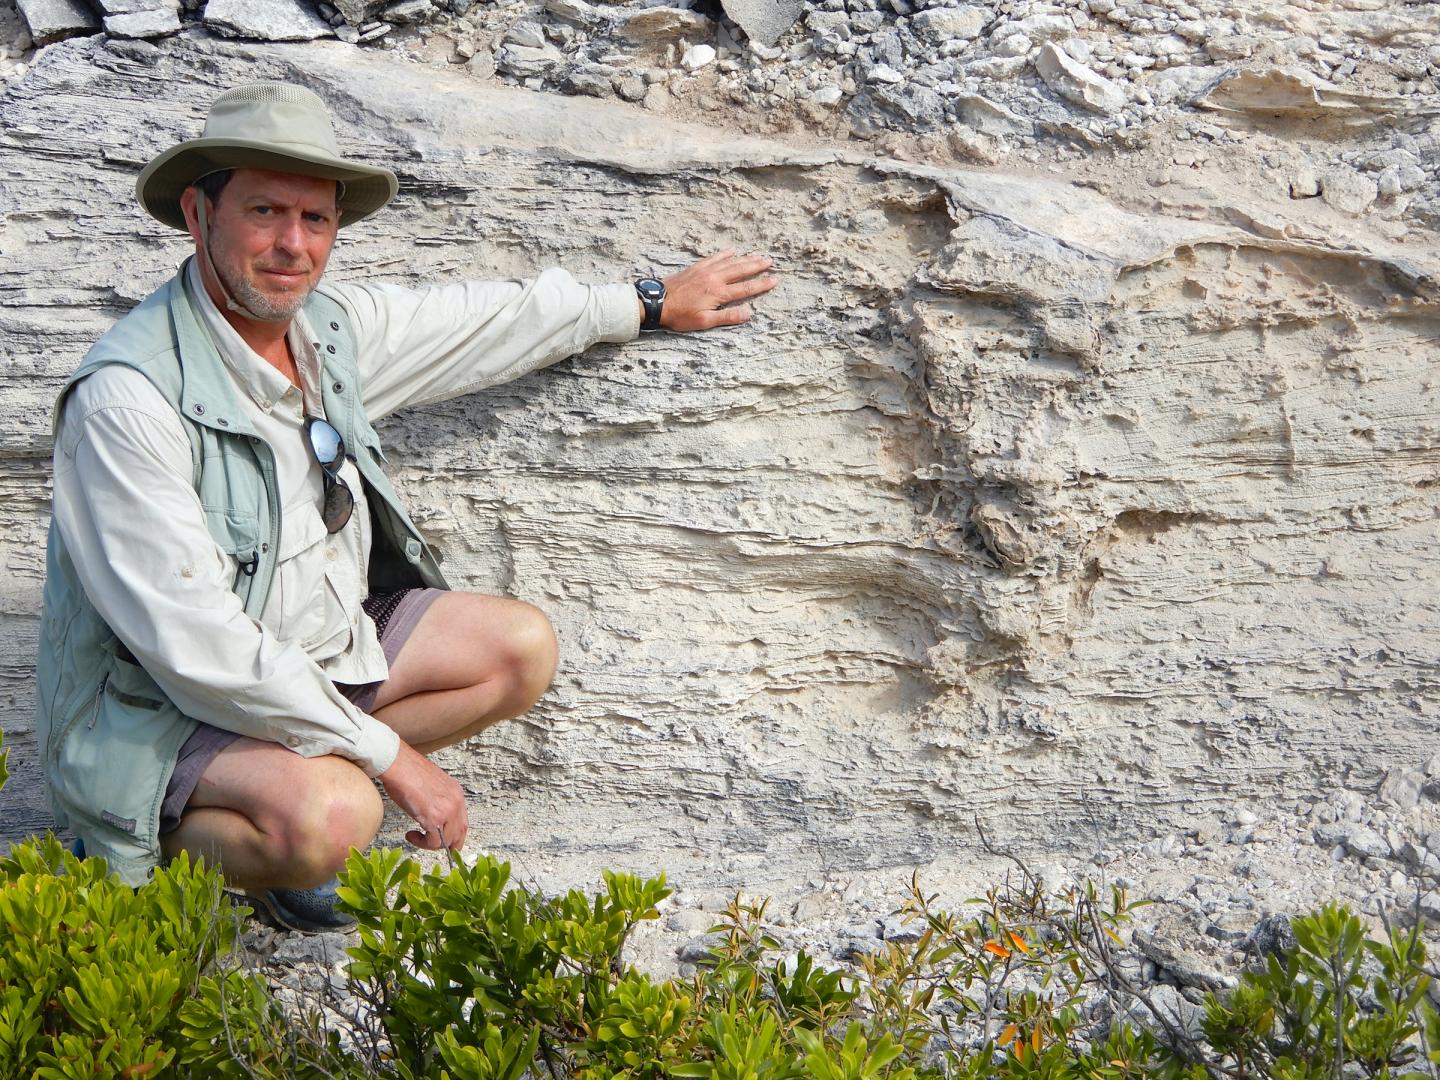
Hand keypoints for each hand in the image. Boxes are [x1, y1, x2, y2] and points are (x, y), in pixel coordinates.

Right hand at [377, 741, 467, 850]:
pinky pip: (434, 842)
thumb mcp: (432, 786)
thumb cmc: (407, 771)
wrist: (398, 764)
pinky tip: (411, 835)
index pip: (463, 821)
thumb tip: (433, 815)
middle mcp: (455, 802)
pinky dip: (422, 843)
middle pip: (460, 833)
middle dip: (447, 844)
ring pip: (448, 840)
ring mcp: (446, 810)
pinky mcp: (434, 817)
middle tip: (432, 845)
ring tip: (417, 837)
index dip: (454, 834)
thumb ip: (438, 800)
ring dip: (431, 844)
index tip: (444, 839)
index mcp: (456, 793)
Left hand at [656, 249, 777, 331]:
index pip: (746, 288)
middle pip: (741, 270)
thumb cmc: (679, 315)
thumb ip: (727, 317)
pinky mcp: (696, 267)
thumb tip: (748, 314)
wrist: (657, 301)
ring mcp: (705, 270)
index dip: (761, 285)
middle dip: (757, 266)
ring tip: (758, 255)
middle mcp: (715, 278)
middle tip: (771, 261)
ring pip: (730, 262)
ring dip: (746, 258)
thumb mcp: (704, 322)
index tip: (774, 280)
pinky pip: (715, 257)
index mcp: (718, 293)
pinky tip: (732, 250)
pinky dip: (725, 254)